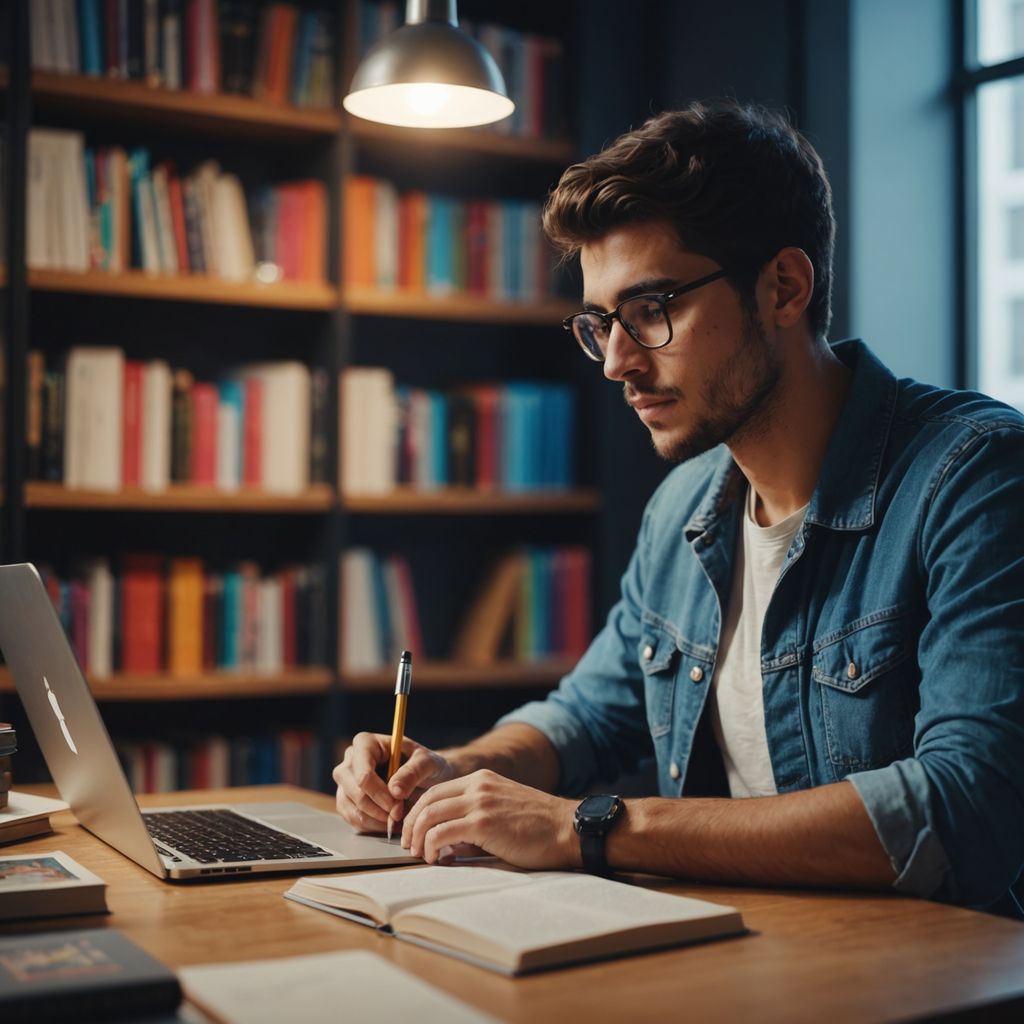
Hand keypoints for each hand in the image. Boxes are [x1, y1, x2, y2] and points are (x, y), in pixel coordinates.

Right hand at [333, 732, 454, 832]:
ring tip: (397, 819)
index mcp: (366, 743)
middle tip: (398, 814)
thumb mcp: (427, 762)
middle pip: (352, 791)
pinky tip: (389, 822)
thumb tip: (394, 791)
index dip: (378, 793)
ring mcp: (345, 780)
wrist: (426, 776)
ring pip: (349, 807)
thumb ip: (413, 772)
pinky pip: (351, 818)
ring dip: (374, 819)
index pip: (362, 773)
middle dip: (376, 808)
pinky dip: (370, 825)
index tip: (397, 804)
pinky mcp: (346, 799)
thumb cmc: (424, 764)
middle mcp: (350, 760)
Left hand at [400, 769, 580, 868]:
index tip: (414, 832)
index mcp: (481, 780)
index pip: (435, 791)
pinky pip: (442, 832)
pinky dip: (431, 847)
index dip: (417, 812)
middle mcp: (478, 785)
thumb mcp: (501, 813)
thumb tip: (446, 847)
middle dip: (411, 824)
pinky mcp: (483, 822)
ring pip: (429, 815)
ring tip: (420, 854)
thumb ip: (474, 822)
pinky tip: (435, 859)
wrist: (568, 829)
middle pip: (427, 801)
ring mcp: (480, 802)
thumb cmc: (540, 829)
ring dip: (418, 838)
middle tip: (409, 845)